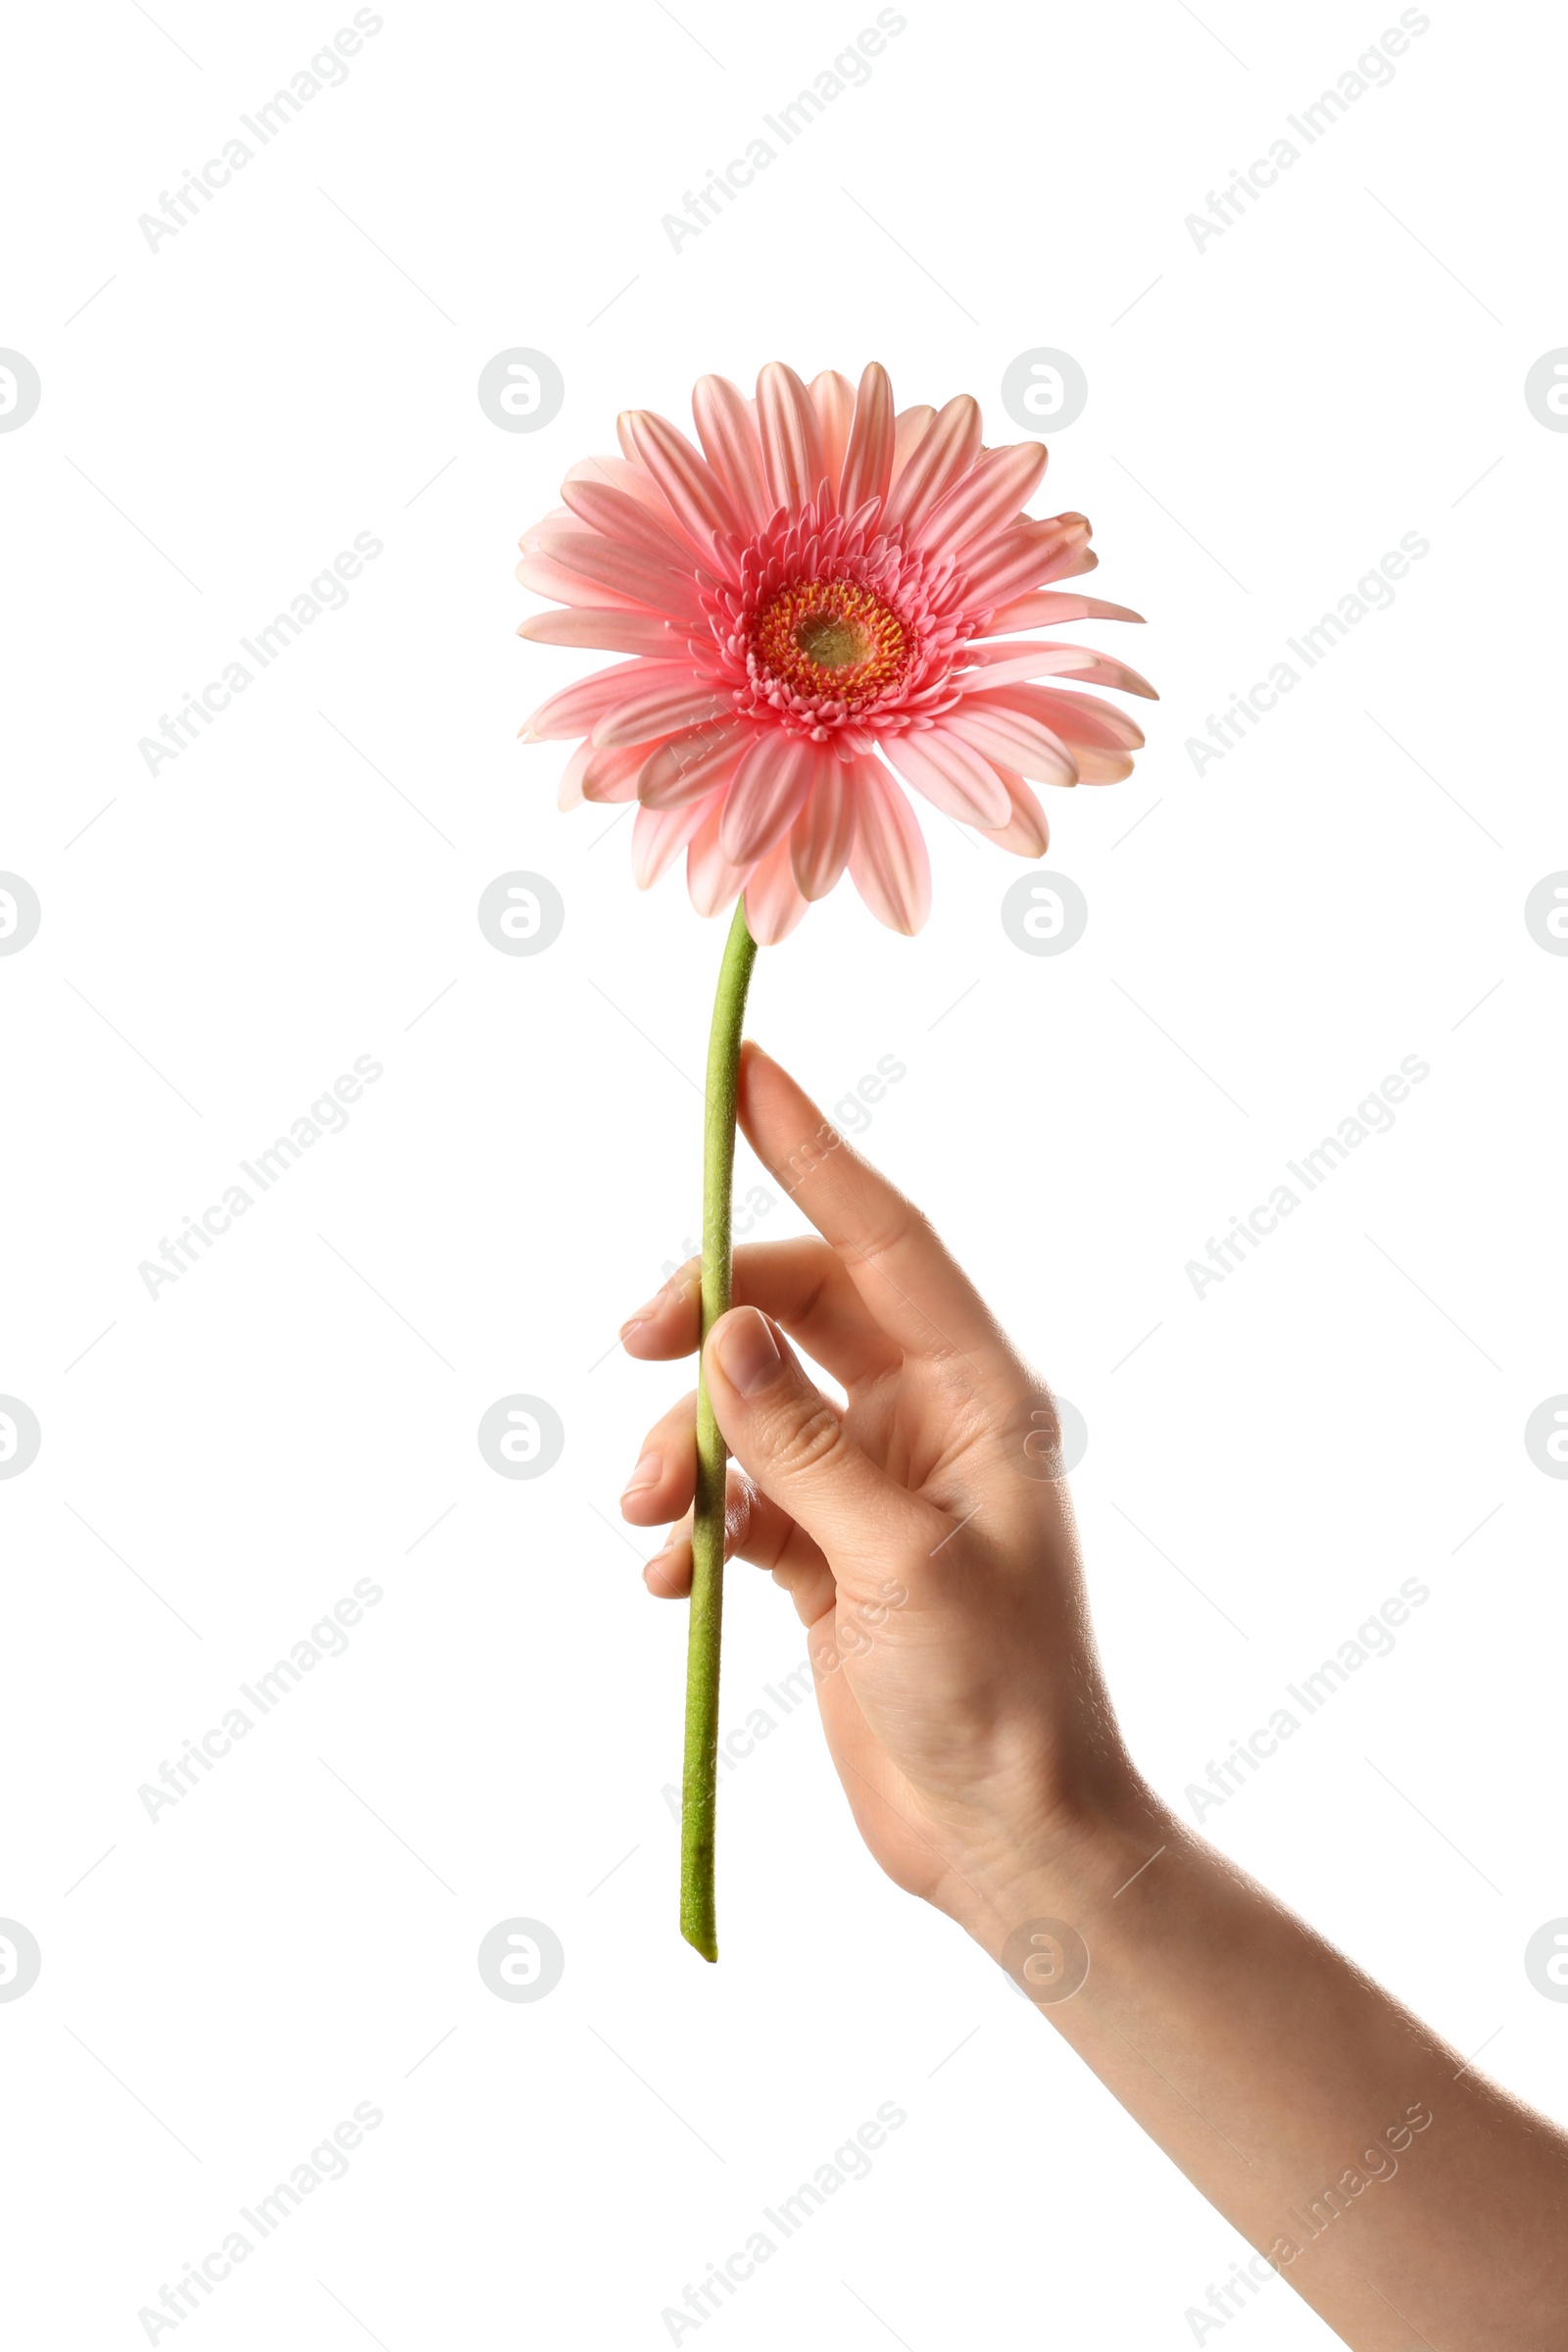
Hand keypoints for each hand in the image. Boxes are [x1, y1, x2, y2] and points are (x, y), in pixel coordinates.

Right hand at [619, 1041, 1145, 1940]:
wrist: (1010, 1841)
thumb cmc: (996, 1698)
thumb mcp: (897, 1560)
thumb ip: (804, 1439)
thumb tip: (724, 1330)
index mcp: (976, 1393)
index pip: (882, 1238)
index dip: (811, 1150)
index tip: (742, 1071)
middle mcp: (923, 1421)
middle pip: (793, 1316)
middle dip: (706, 1327)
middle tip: (632, 1345)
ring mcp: (869, 1487)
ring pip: (749, 1408)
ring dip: (684, 1445)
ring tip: (652, 1517)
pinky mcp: (823, 1556)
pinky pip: (737, 1496)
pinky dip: (694, 1522)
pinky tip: (672, 1579)